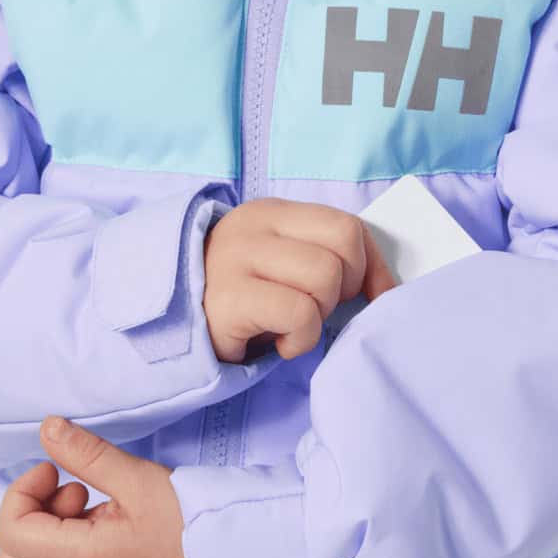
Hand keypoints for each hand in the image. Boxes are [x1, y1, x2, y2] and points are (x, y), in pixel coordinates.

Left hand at [0, 416, 200, 557]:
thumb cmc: (196, 525)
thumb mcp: (140, 480)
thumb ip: (87, 455)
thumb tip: (48, 430)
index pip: (11, 532)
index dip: (22, 491)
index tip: (56, 470)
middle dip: (31, 515)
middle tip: (74, 490)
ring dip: (52, 533)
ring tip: (101, 506)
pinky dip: (71, 551)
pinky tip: (113, 528)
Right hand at [204, 198, 396, 361]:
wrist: (172, 329)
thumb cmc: (241, 303)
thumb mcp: (282, 265)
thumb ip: (326, 259)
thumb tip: (385, 289)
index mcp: (272, 214)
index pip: (348, 226)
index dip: (370, 266)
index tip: (367, 296)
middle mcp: (253, 228)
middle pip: (342, 249)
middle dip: (342, 291)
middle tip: (314, 309)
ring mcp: (237, 260)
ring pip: (324, 279)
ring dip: (319, 316)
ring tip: (292, 325)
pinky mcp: (230, 299)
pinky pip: (299, 313)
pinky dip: (301, 339)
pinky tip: (280, 343)